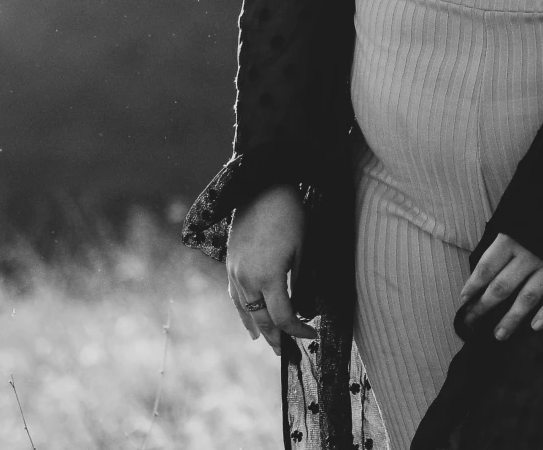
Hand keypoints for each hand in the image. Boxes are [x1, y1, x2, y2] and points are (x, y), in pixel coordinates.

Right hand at [226, 185, 316, 352]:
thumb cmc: (290, 216)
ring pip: (245, 311)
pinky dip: (242, 312)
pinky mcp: (230, 264)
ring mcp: (236, 273)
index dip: (299, 329)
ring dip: (258, 329)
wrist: (261, 188)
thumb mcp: (303, 250)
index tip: (312, 334)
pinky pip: (235, 296)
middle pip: (262, 320)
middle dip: (276, 338)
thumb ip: (301, 282)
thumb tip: (303, 307)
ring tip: (268, 344)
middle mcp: (248, 280)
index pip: (284, 317)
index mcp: (269, 278)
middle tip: (286, 354)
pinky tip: (248, 321)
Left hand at [457, 233, 542, 340]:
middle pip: (502, 287)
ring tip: (499, 334)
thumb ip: (508, 231)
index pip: (487, 267)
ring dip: (512, 318)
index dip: (473, 285)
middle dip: (484, 306)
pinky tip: (536, 326)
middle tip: (472, 322)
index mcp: (513, 237)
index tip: (464, 299)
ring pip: (527, 297)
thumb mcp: (521, 209)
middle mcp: (530, 254)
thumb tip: (491, 256)